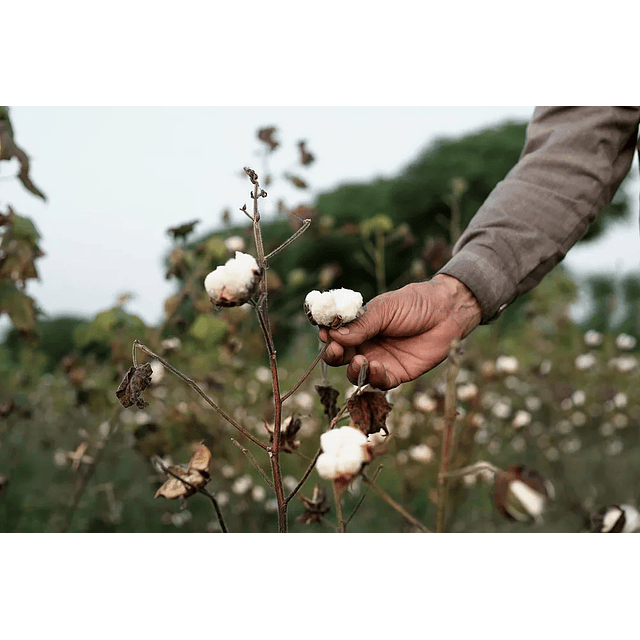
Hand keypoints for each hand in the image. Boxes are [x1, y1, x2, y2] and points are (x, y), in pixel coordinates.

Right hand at [319, 275, 481, 388]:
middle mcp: (366, 344)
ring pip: (357, 374)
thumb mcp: (385, 309)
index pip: (335, 334)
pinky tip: (378, 367)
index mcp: (359, 326)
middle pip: (341, 357)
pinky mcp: (397, 373)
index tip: (323, 333)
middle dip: (334, 355)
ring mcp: (380, 360)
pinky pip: (380, 383)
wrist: (448, 312)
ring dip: (354, 370)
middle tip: (335, 350)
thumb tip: (333, 335)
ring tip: (360, 361)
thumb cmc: (415, 304)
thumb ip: (361, 324)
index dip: (327, 335)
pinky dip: (375, 378)